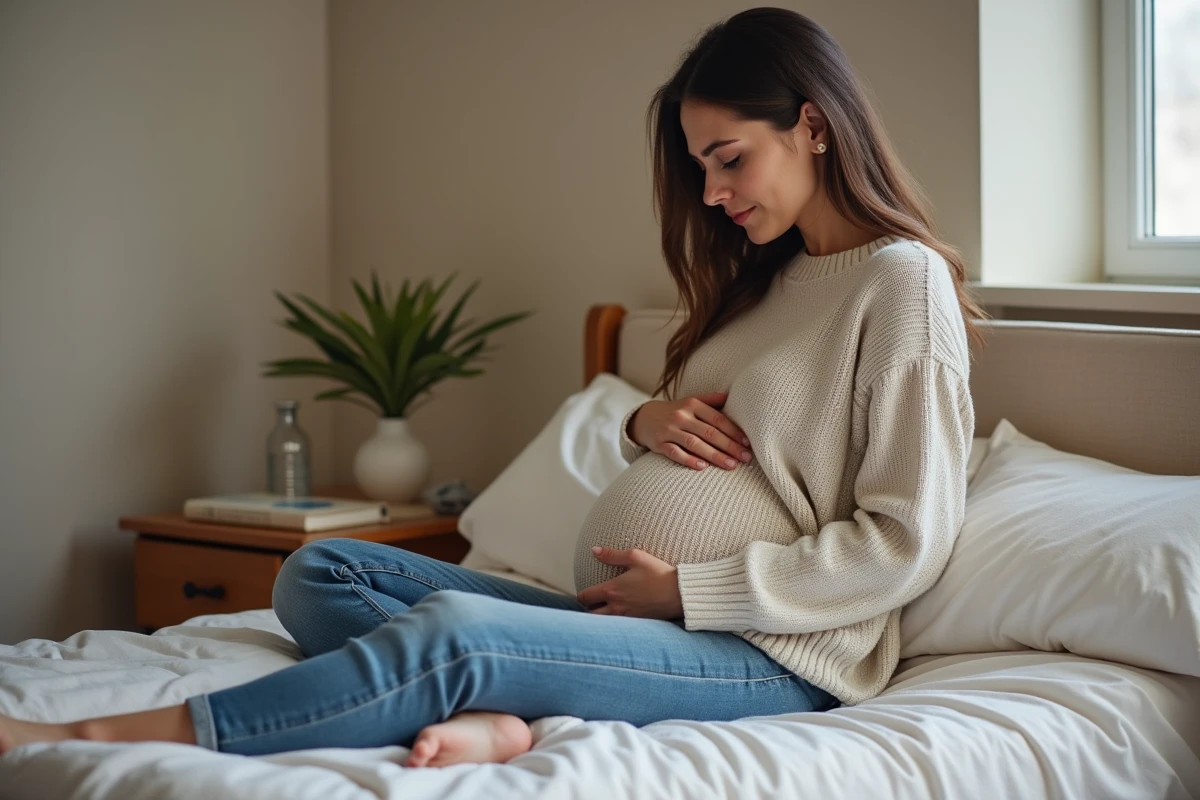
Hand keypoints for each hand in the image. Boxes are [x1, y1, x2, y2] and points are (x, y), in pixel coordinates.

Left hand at [576, 547, 683, 620]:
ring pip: (603, 624)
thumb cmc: (659, 573)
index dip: (581, 595)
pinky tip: (620, 617)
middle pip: (590, 615)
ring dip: (600, 618)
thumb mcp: (636, 557)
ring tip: (603, 611)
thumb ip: (612, 555)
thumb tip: (594, 550)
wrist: (680, 593)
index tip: (585, 593)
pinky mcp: (637, 624)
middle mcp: (616, 607)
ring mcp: (627, 618)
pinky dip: (614, 624)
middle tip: (593, 604)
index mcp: (612, 590)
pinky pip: (618, 628)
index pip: (585, 597)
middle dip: (588, 610)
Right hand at [629, 391, 752, 471]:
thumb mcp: (691, 401)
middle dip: (729, 446)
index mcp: (692, 404)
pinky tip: (703, 467)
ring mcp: (669, 430)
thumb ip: (711, 399)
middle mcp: (681, 416)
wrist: (644, 418)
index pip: (717, 418)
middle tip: (746, 458)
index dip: (733, 431)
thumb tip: (732, 395)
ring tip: (731, 465)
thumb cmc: (675, 411)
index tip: (747, 443)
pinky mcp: (658, 443)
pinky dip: (689, 460)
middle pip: (709, 432)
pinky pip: (675, 453)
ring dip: (714, 456)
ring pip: (694, 444)